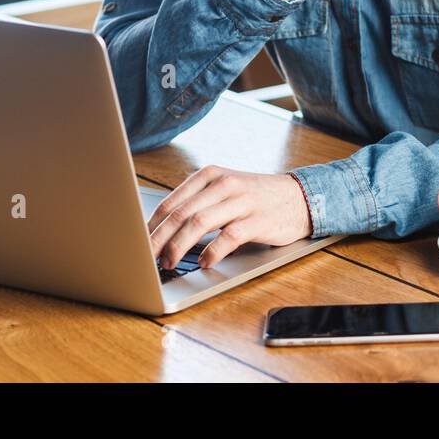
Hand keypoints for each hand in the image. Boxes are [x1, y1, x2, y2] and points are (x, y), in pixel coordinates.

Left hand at [148, 166, 310, 270]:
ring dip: (179, 246)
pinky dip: (213, 252)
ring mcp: (242, 201)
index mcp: (210, 175)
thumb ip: (197, 203)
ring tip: (168, 263)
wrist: (299, 197)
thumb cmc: (255, 198)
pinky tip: (204, 264)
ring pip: (200, 223)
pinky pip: (229, 237)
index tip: (138, 243)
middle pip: (181, 213)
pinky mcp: (258, 220)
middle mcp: (224, 184)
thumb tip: (161, 231)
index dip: (152, 225)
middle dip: (159, 238)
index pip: (172, 202)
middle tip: (144, 257)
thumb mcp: (224, 190)